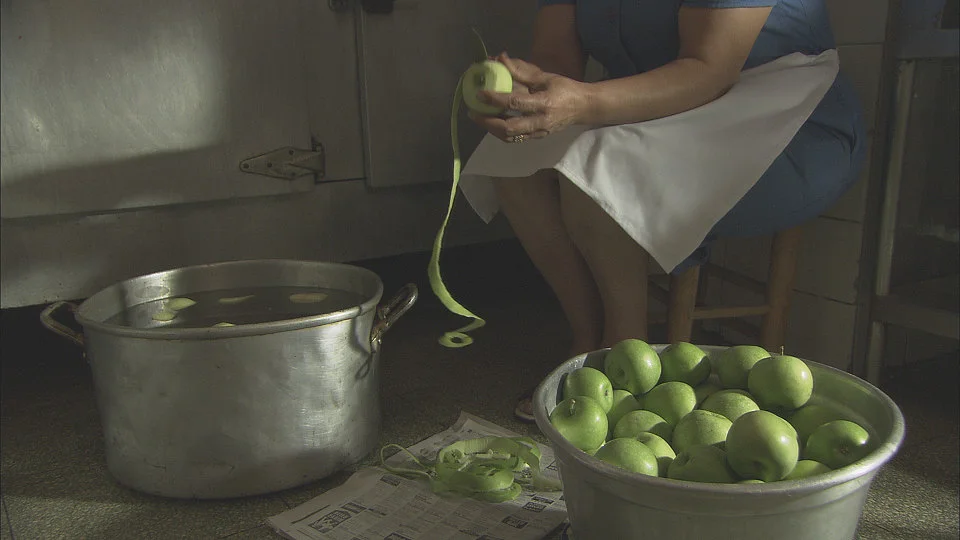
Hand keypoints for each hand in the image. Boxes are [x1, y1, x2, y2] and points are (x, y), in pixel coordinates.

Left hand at [468, 52, 590, 142]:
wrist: (583, 108)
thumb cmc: (566, 89)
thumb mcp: (546, 77)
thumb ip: (523, 72)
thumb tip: (501, 59)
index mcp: (544, 104)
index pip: (515, 103)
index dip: (496, 99)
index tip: (480, 93)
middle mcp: (540, 122)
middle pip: (509, 128)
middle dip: (488, 122)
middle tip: (473, 112)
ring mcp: (539, 133)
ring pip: (510, 137)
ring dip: (491, 129)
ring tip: (479, 118)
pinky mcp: (537, 137)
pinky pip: (515, 138)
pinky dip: (500, 132)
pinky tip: (491, 123)